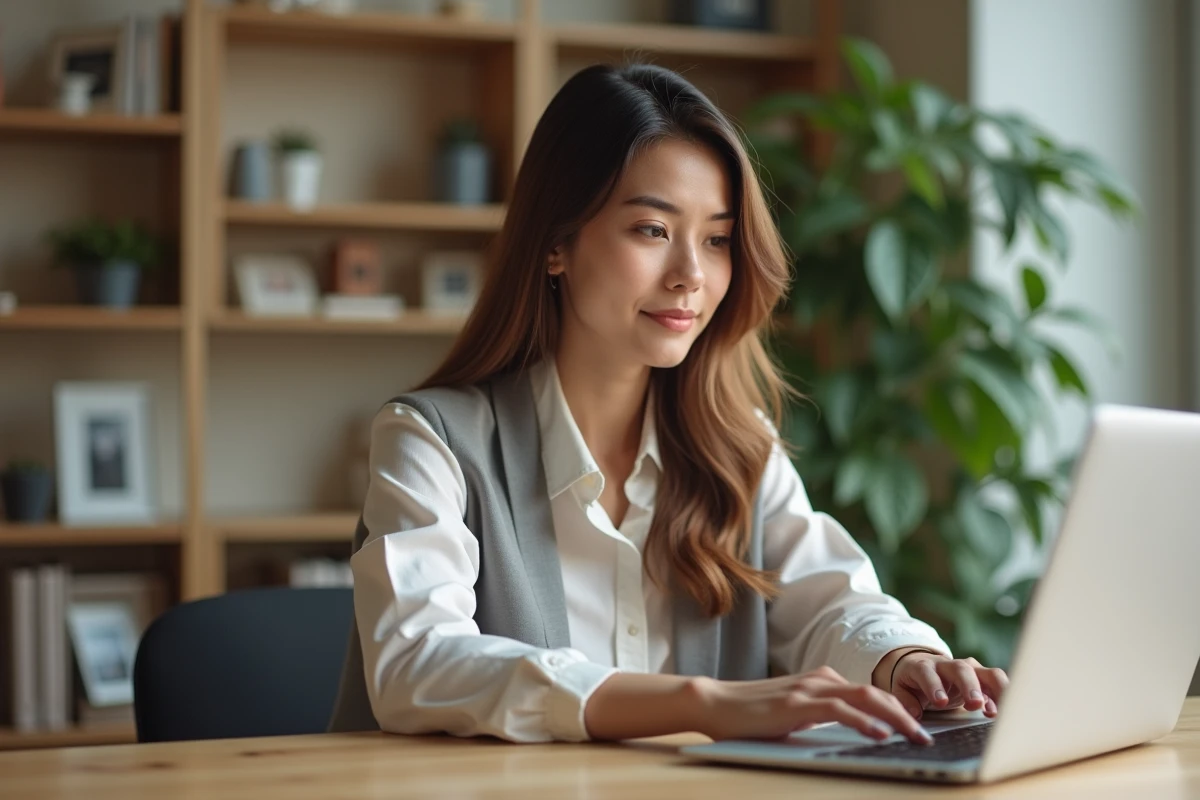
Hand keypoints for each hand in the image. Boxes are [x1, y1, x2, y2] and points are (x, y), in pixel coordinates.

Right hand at [690, 667, 932, 743]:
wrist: (716, 703)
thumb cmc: (753, 715)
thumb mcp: (796, 716)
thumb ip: (822, 719)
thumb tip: (854, 736)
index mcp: (823, 682)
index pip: (872, 694)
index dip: (900, 711)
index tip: (920, 730)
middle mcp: (821, 680)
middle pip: (876, 693)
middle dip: (908, 715)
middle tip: (929, 738)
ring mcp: (809, 690)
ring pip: (864, 698)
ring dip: (896, 718)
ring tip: (916, 737)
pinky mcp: (796, 704)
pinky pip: (838, 711)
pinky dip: (863, 721)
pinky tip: (879, 734)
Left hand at [888, 652, 1008, 720]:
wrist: (923, 667)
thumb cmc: (913, 682)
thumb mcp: (902, 690)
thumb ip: (905, 701)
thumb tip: (914, 714)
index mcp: (923, 667)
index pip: (928, 673)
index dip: (934, 686)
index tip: (940, 702)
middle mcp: (948, 665)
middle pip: (961, 669)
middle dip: (969, 686)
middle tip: (974, 705)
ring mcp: (968, 669)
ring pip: (987, 673)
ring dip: (995, 690)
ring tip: (996, 711)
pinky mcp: (982, 677)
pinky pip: (997, 683)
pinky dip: (1002, 697)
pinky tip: (1002, 712)